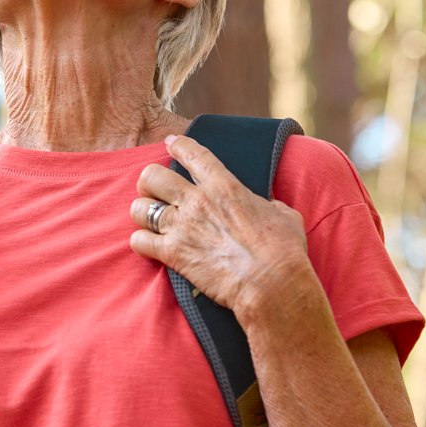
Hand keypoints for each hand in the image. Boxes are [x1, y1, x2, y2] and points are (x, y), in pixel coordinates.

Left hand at [129, 135, 308, 318]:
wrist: (272, 283)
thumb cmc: (284, 251)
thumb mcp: (285, 216)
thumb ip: (272, 206)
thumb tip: (271, 207)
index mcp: (225, 187)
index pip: (193, 155)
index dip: (178, 145)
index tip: (169, 143)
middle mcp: (198, 201)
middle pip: (153, 176)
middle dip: (149, 181)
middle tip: (153, 191)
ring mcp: (182, 226)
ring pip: (140, 208)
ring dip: (141, 212)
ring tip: (147, 218)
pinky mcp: (173, 254)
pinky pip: (140, 242)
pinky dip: (141, 243)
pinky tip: (147, 246)